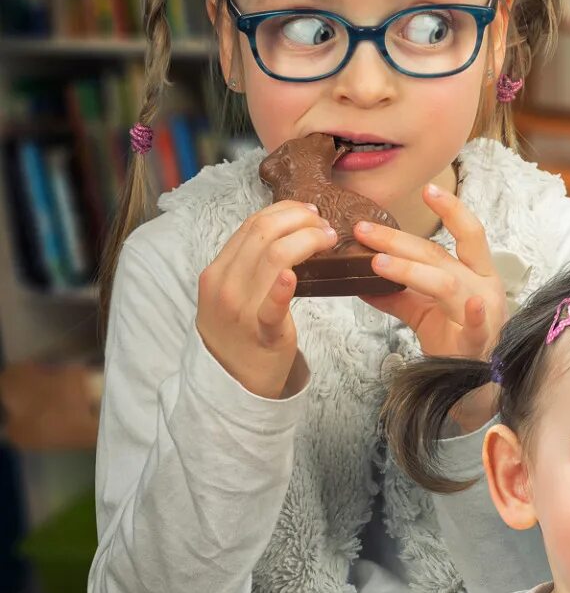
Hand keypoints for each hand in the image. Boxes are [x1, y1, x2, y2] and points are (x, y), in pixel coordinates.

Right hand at [195, 200, 338, 397]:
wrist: (231, 380)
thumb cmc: (241, 331)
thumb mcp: (232, 292)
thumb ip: (248, 266)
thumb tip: (284, 233)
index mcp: (217, 271)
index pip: (251, 225)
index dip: (284, 211)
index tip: (309, 211)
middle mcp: (225, 285)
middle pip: (262, 234)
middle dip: (300, 220)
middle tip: (324, 225)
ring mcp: (240, 309)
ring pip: (272, 258)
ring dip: (306, 240)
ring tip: (328, 240)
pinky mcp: (263, 333)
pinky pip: (271, 307)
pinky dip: (281, 288)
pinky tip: (293, 276)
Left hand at [353, 182, 506, 359]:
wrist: (471, 386)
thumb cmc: (454, 341)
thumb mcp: (424, 310)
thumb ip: (398, 293)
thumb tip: (358, 276)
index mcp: (477, 274)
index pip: (468, 234)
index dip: (451, 210)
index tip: (428, 189)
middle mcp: (483, 287)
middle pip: (440, 256)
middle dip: (399, 241)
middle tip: (363, 231)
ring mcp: (483, 314)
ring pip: (447, 285)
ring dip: (410, 271)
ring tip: (376, 263)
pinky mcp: (477, 343)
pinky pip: (476, 326)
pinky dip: (473, 315)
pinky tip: (468, 305)